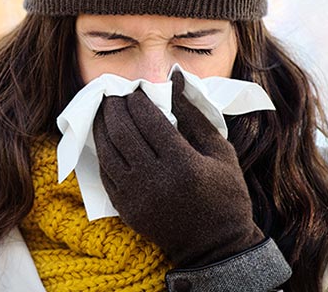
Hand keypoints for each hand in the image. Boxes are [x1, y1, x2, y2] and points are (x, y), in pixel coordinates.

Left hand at [92, 71, 263, 267]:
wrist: (215, 247)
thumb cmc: (225, 194)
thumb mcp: (220, 152)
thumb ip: (194, 114)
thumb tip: (174, 80)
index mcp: (183, 164)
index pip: (149, 121)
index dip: (137, 100)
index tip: (135, 89)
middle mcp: (156, 180)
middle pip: (123, 133)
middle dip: (114, 108)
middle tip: (113, 94)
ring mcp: (137, 197)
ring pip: (107, 152)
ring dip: (102, 126)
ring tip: (104, 111)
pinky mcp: (126, 209)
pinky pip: (105, 174)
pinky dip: (102, 152)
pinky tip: (104, 138)